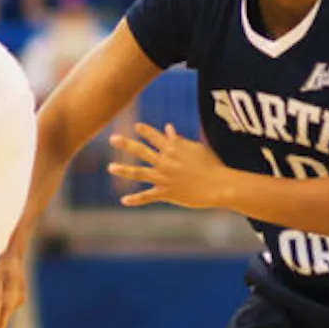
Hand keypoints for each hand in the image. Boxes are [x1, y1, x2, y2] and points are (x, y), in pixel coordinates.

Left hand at [108, 122, 227, 208]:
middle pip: (141, 150)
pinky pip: (147, 196)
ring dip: (123, 170)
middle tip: (112, 139)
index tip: (136, 126)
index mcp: (173, 148)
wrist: (218, 185)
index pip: (155, 136)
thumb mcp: (197, 148)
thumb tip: (168, 128)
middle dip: (126, 144)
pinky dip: (135, 200)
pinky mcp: (166, 193)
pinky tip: (123, 201)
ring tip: (110, 167)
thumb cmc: (212, 165)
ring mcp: (163, 177)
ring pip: (138, 172)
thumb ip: (179, 140)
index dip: (145, 130)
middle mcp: (165, 161)